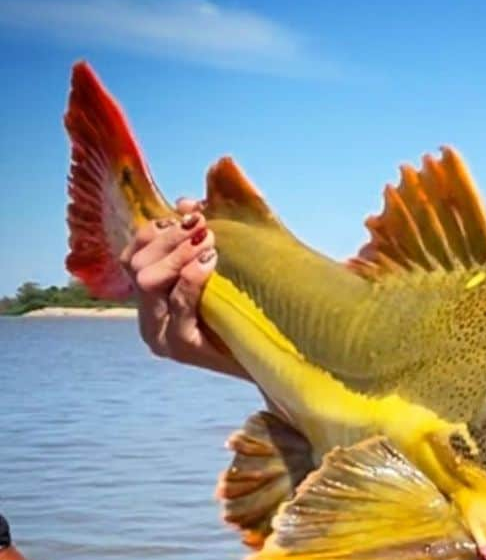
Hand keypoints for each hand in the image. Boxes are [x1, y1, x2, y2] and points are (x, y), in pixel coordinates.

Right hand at [120, 199, 248, 378]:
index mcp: (153, 298)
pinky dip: (191, 278)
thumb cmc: (253, 308)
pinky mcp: (182, 350)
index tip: (188, 215)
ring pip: (148, 282)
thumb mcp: (227, 266)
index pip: (132, 254)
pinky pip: (177, 306)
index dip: (156, 230)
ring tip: (209, 242)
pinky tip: (210, 262)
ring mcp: (163, 337)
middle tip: (203, 226)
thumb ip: (203, 236)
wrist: (279, 357)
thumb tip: (186, 202)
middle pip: (136, 265)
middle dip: (169, 240)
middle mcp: (150, 319)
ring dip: (178, 255)